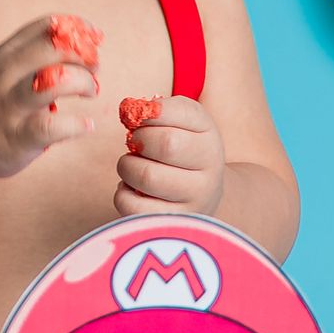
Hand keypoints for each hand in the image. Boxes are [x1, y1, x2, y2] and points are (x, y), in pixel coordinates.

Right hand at [0, 16, 98, 183]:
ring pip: (56, 81)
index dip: (78, 28)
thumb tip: (80, 42)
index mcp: (6, 53)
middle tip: (94, 69)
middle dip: (85, 55)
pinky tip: (85, 126)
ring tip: (89, 92)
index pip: (48, 25)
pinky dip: (77, 125)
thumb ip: (32, 53)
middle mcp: (7, 74)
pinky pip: (53, 126)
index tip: (94, 40)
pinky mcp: (18, 137)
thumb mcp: (2, 68)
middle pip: (55, 47)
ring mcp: (11, 105)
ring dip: (83, 83)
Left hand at [116, 95, 224, 216]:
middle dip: (138, 139)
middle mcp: (210, 171)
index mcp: (210, 139)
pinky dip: (123, 193)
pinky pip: (134, 206)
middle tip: (135, 144)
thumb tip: (128, 109)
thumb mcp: (184, 123)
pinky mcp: (173, 223)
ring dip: (127, 167)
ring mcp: (194, 201)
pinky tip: (133, 189)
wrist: (204, 194)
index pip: (177, 113)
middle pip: (166, 144)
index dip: (149, 114)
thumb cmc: (185, 151)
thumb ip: (159, 109)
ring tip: (133, 166)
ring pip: (147, 176)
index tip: (142, 119)